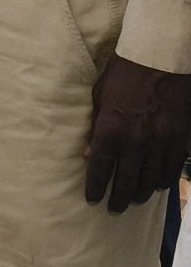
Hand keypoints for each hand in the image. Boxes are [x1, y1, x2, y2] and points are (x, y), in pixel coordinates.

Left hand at [84, 53, 190, 212]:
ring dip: (141, 193)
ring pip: (150, 181)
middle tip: (114, 208)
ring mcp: (160, 142)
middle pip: (125, 182)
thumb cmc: (124, 73)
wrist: (160, 57)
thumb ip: (94, 126)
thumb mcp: (100, 96)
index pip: (99, 169)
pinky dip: (163, 181)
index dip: (94, 188)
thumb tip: (87, 154)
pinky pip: (171, 170)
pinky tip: (156, 184)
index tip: (92, 199)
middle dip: (118, 199)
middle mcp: (135, 141)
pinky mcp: (179, 139)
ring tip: (134, 198)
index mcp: (110, 130)